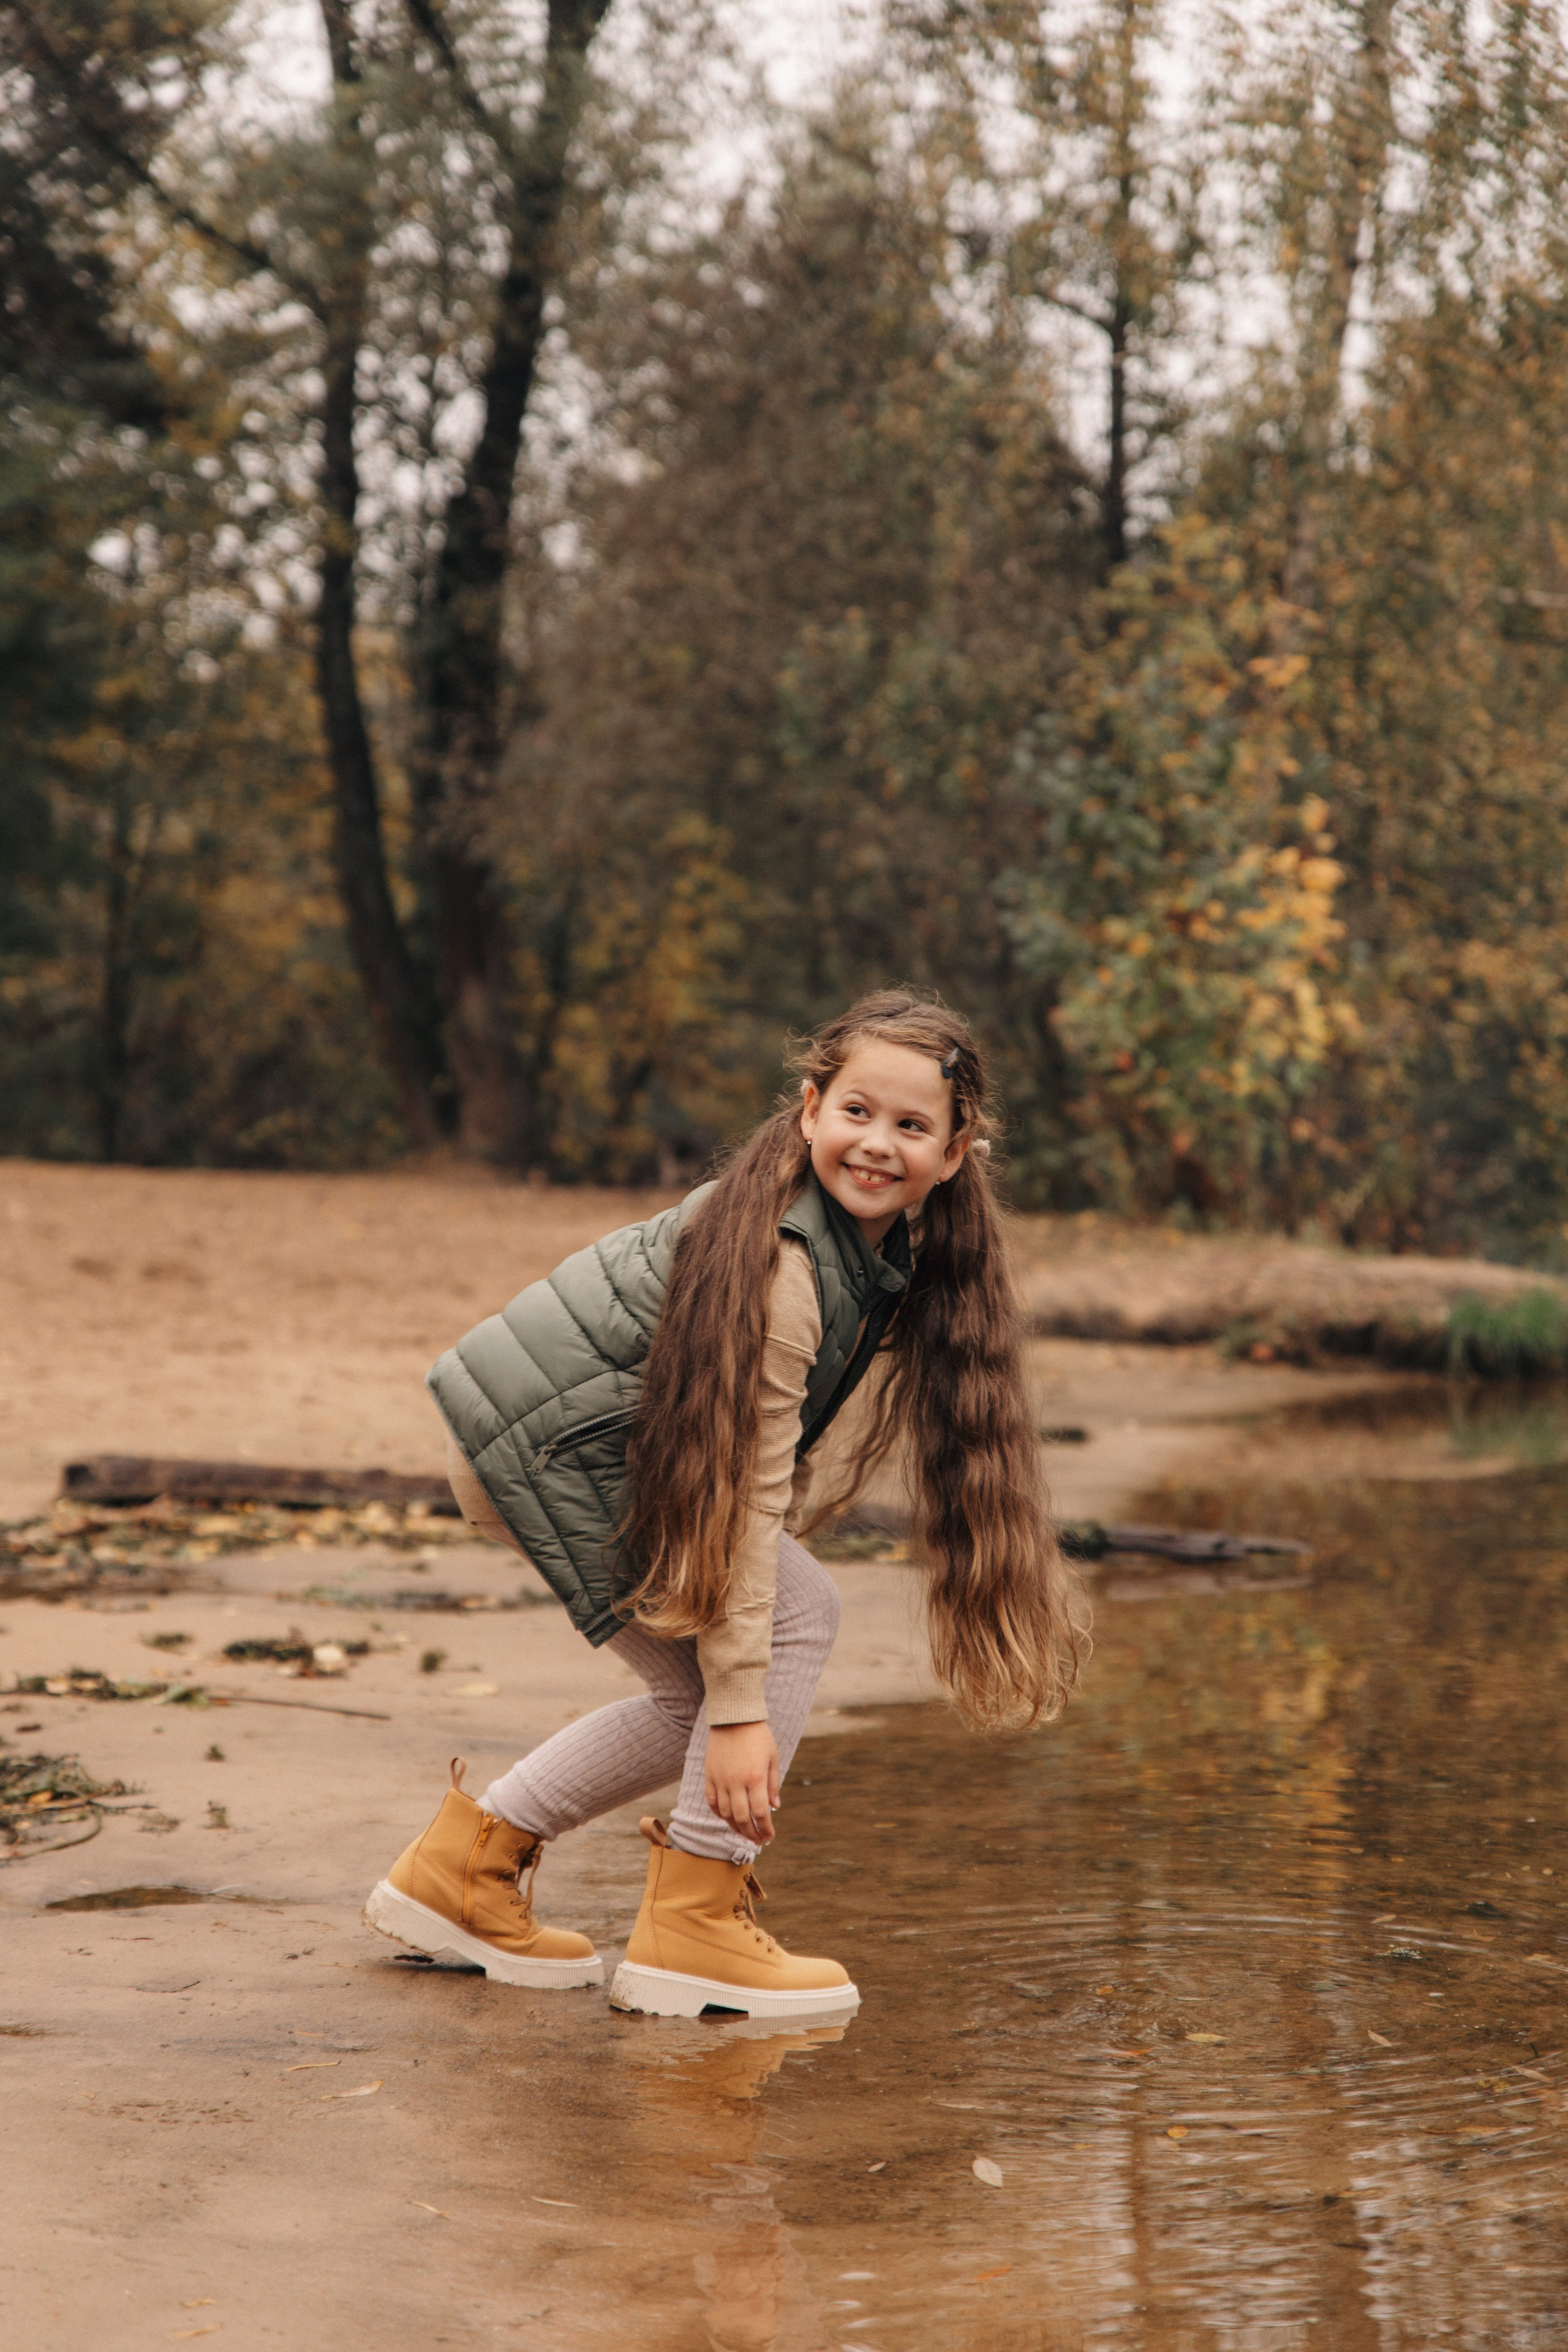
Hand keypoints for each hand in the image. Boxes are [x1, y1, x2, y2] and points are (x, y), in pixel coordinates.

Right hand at [704, 1721, 779, 1845]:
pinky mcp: (709, 1775)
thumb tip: (775, 1807)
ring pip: (725, 1813)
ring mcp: (720, 1779)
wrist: (733, 1716)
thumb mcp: (772, 1757)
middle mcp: (737, 1781)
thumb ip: (773, 1784)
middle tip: (758, 1841)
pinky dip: (719, 1813)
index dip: (765, 1828)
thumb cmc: (758, 1735)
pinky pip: (712, 1801)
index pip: (761, 1812)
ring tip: (744, 1832)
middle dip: (751, 1834)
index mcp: (756, 1777)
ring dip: (735, 1827)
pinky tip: (727, 1818)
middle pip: (742, 1818)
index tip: (770, 1837)